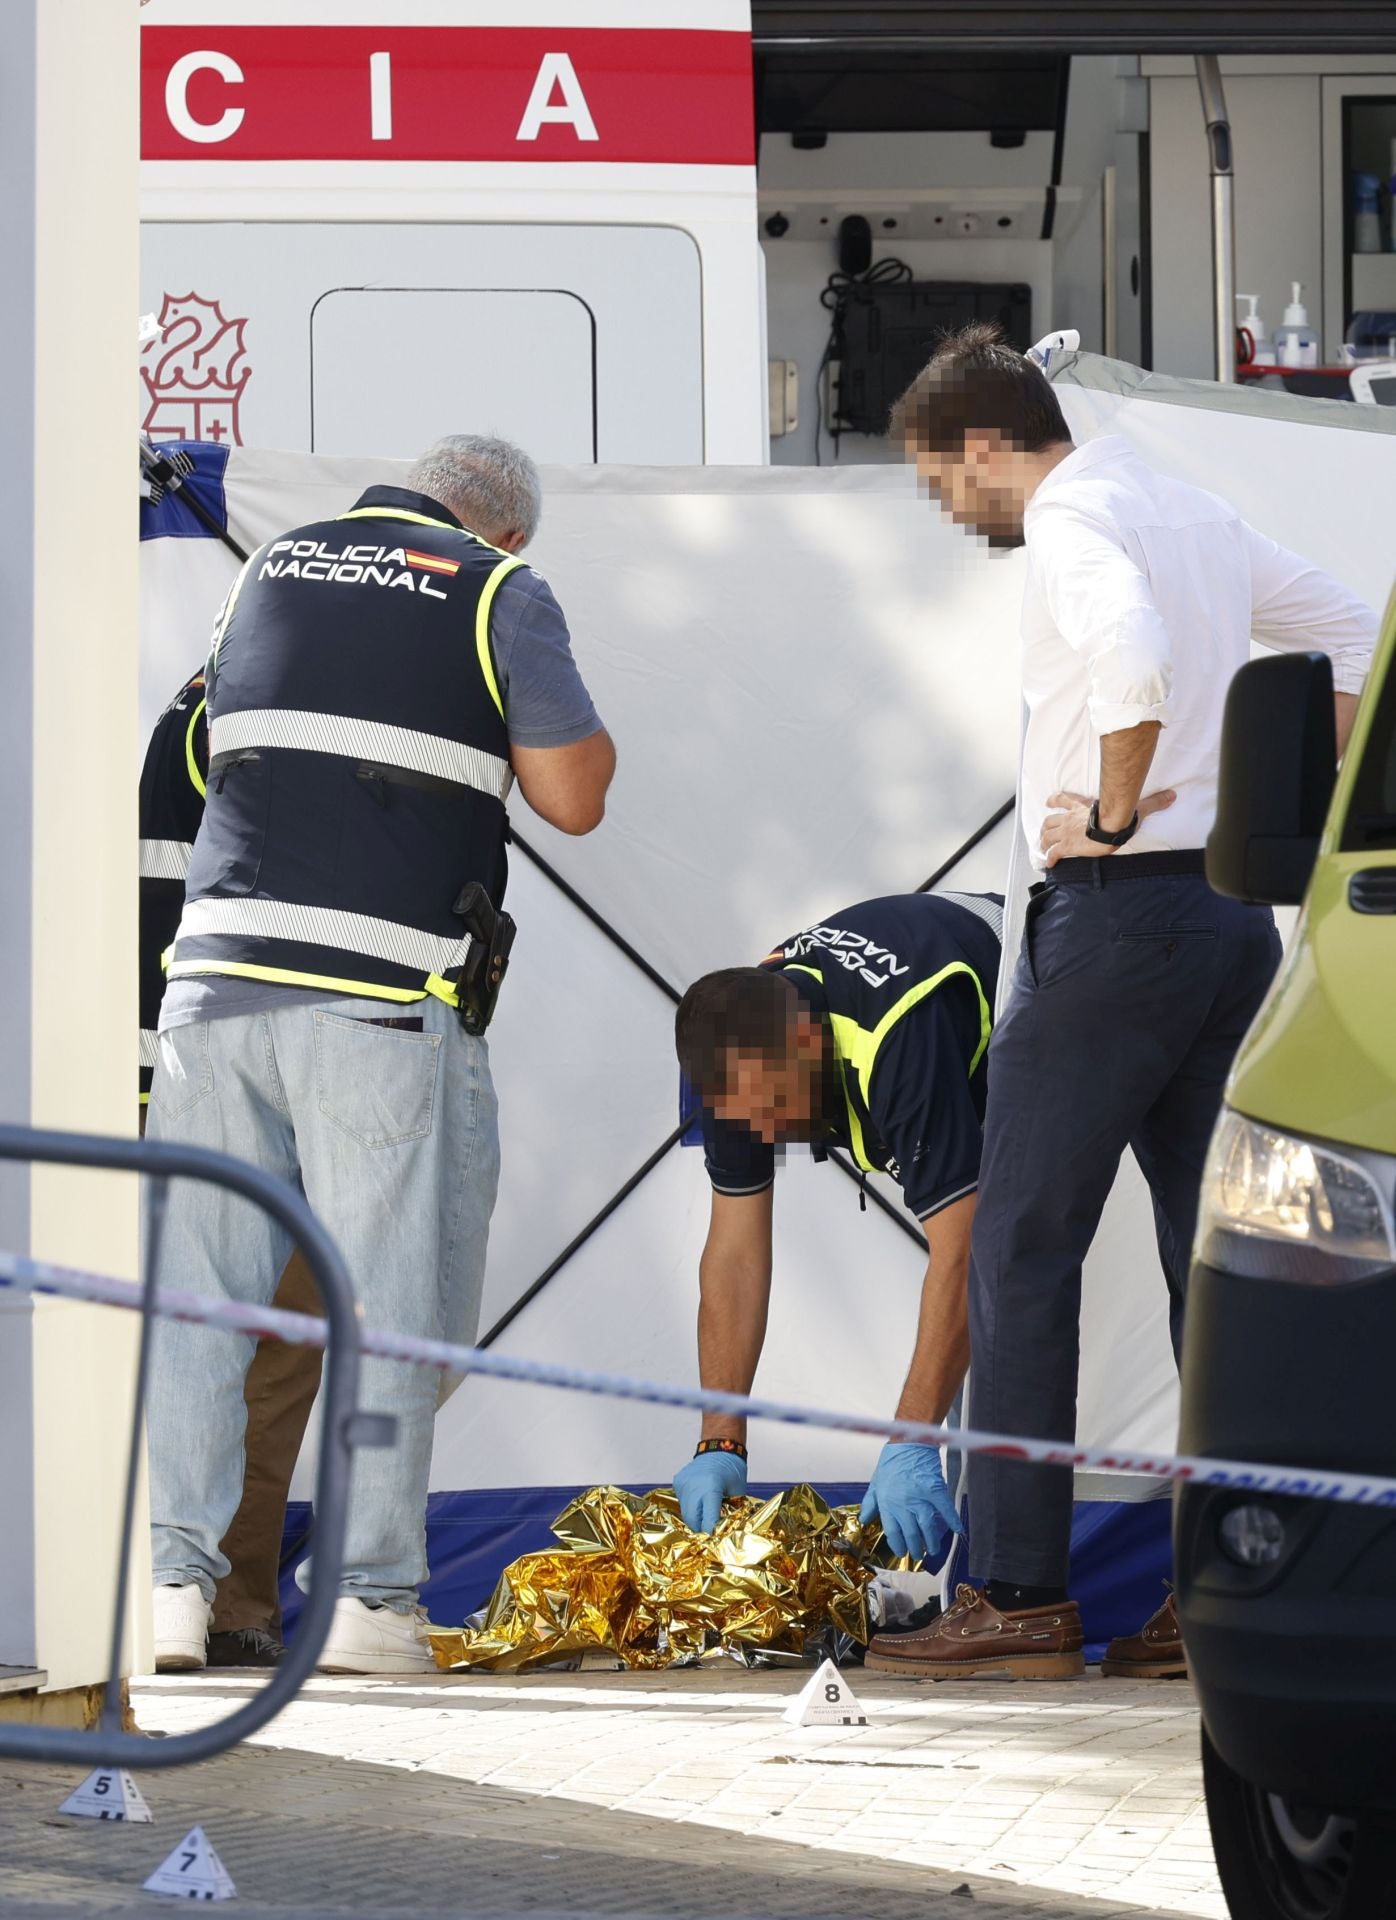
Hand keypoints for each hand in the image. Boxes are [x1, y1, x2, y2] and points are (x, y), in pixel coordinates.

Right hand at [674, 1448, 747, 1532]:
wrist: (719, 1448)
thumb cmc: (732, 1469)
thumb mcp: (738, 1492)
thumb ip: (732, 1511)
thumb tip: (727, 1532)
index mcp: (711, 1487)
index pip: (708, 1519)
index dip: (711, 1533)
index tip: (715, 1542)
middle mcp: (693, 1485)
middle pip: (692, 1519)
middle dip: (701, 1530)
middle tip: (710, 1535)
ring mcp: (683, 1484)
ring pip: (685, 1513)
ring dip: (695, 1519)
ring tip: (705, 1520)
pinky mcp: (677, 1482)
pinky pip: (682, 1503)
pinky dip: (690, 1508)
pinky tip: (699, 1503)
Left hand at [859, 1442, 964, 1563]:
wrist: (908, 1442)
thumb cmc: (891, 1462)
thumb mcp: (875, 1483)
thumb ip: (869, 1503)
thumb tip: (864, 1520)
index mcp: (887, 1504)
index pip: (893, 1533)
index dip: (898, 1546)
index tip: (902, 1552)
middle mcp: (903, 1505)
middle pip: (911, 1534)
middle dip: (915, 1549)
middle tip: (918, 1555)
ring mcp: (921, 1498)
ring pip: (927, 1528)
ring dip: (932, 1542)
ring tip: (933, 1550)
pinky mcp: (935, 1490)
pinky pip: (946, 1510)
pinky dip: (952, 1521)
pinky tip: (957, 1531)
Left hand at [1040, 787, 1175, 866]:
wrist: (1109, 829)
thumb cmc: (1120, 818)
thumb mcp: (1135, 807)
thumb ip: (1153, 802)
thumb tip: (1172, 795)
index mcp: (1082, 807)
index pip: (1063, 799)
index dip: (1054, 800)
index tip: (1049, 802)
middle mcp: (1070, 819)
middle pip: (1050, 820)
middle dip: (1045, 826)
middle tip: (1044, 832)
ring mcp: (1066, 833)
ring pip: (1046, 835)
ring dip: (1043, 841)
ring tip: (1043, 846)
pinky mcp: (1067, 847)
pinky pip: (1053, 854)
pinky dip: (1049, 860)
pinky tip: (1049, 866)